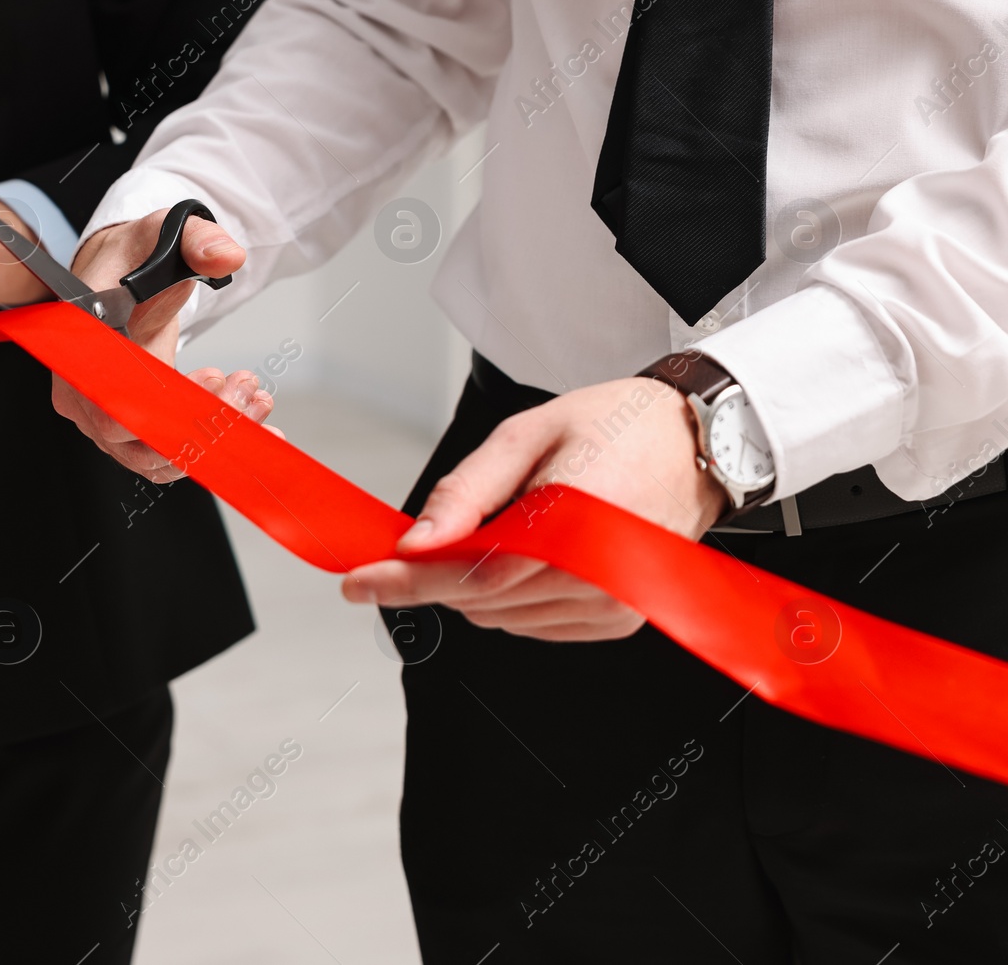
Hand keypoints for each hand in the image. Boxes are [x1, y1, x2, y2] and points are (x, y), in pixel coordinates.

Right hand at [49, 210, 272, 479]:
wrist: (124, 275)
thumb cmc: (131, 259)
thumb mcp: (163, 234)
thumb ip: (197, 241)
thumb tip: (224, 256)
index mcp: (82, 349)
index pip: (115, 400)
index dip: (167, 402)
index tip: (214, 379)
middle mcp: (86, 395)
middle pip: (138, 438)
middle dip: (203, 423)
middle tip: (244, 388)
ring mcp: (107, 418)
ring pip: (158, 456)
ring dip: (214, 439)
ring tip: (255, 400)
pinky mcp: (134, 427)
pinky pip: (170, 455)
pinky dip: (213, 450)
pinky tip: (253, 426)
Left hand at [343, 378, 726, 641]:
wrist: (693, 444)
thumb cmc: (614, 427)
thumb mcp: (525, 436)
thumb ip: (466, 492)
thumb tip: (414, 543)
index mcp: (580, 518)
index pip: (477, 571)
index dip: (410, 581)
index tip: (358, 581)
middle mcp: (603, 573)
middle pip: (482, 601)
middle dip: (435, 575)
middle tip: (424, 537)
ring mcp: (614, 605)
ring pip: (501, 618)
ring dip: (474, 585)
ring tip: (501, 527)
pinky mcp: (618, 621)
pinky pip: (533, 624)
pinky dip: (508, 597)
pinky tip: (526, 554)